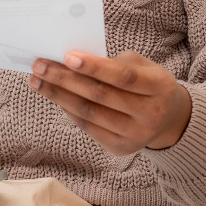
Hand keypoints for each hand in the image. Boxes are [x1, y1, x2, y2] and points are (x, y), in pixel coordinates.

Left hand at [28, 49, 191, 153]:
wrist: (168, 118)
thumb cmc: (147, 82)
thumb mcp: (141, 66)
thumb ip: (112, 62)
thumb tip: (71, 60)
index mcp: (159, 87)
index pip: (123, 77)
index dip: (94, 67)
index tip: (66, 56)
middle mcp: (150, 115)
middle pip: (101, 96)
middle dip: (65, 79)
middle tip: (40, 66)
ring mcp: (135, 136)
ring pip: (89, 114)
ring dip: (58, 96)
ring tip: (37, 81)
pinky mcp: (121, 148)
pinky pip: (88, 127)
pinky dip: (68, 110)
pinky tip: (54, 96)